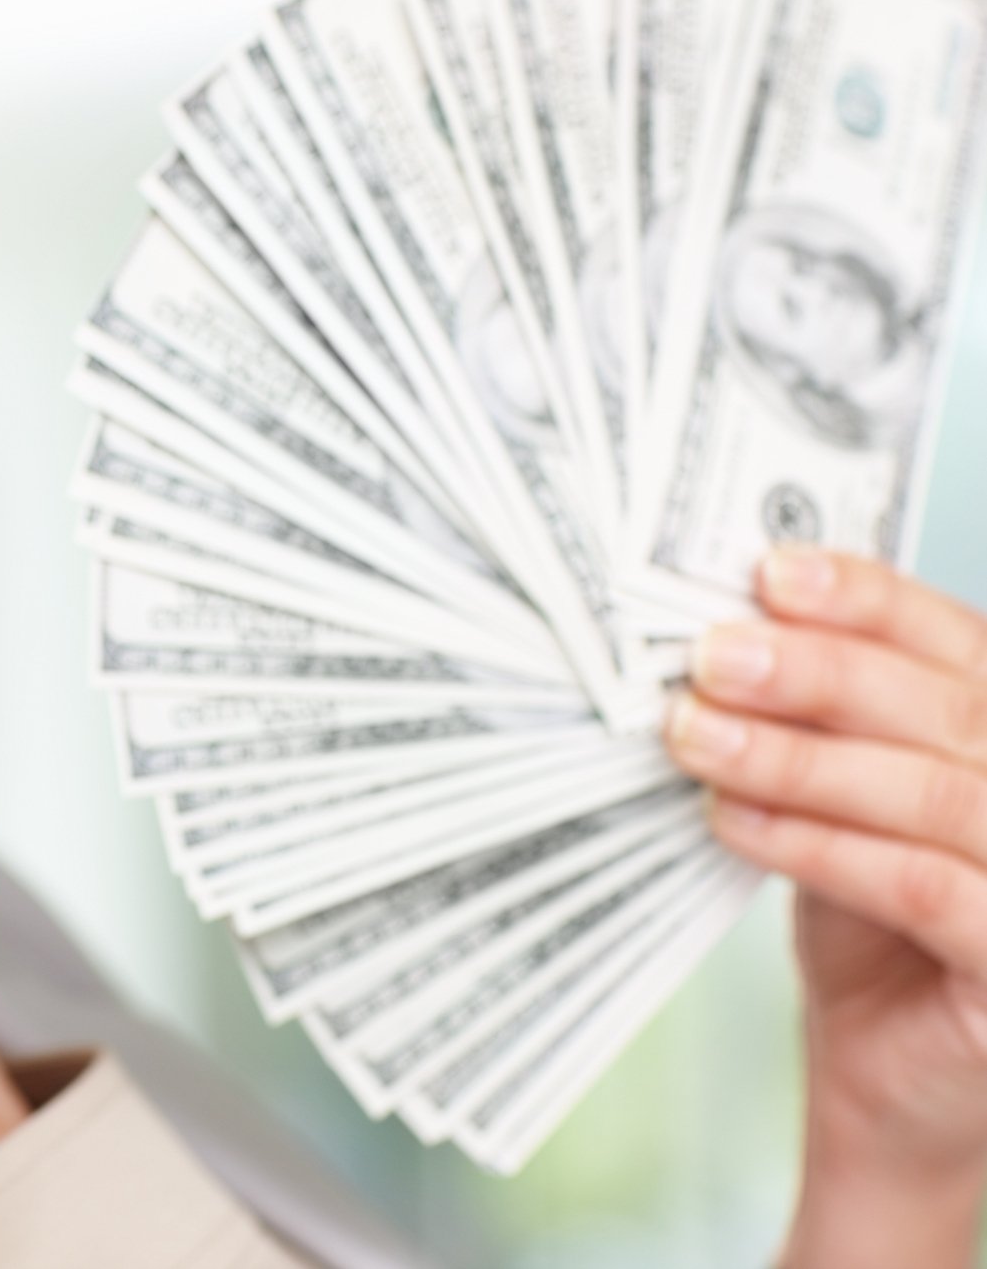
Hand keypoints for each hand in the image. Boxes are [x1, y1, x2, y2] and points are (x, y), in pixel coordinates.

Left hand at [664, 546, 986, 1268]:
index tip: (770, 571)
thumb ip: (816, 726)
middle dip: (818, 671)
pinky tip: (734, 819)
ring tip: (694, 735)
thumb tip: (720, 633)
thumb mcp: (840, 804)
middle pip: (950, 706)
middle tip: (710, 656)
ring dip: (799, 757)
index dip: (871, 599)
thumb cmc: (870, 932)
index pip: (960, 641)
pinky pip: (923, 885)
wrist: (891, 1083)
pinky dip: (819, 844)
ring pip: (934, 791)